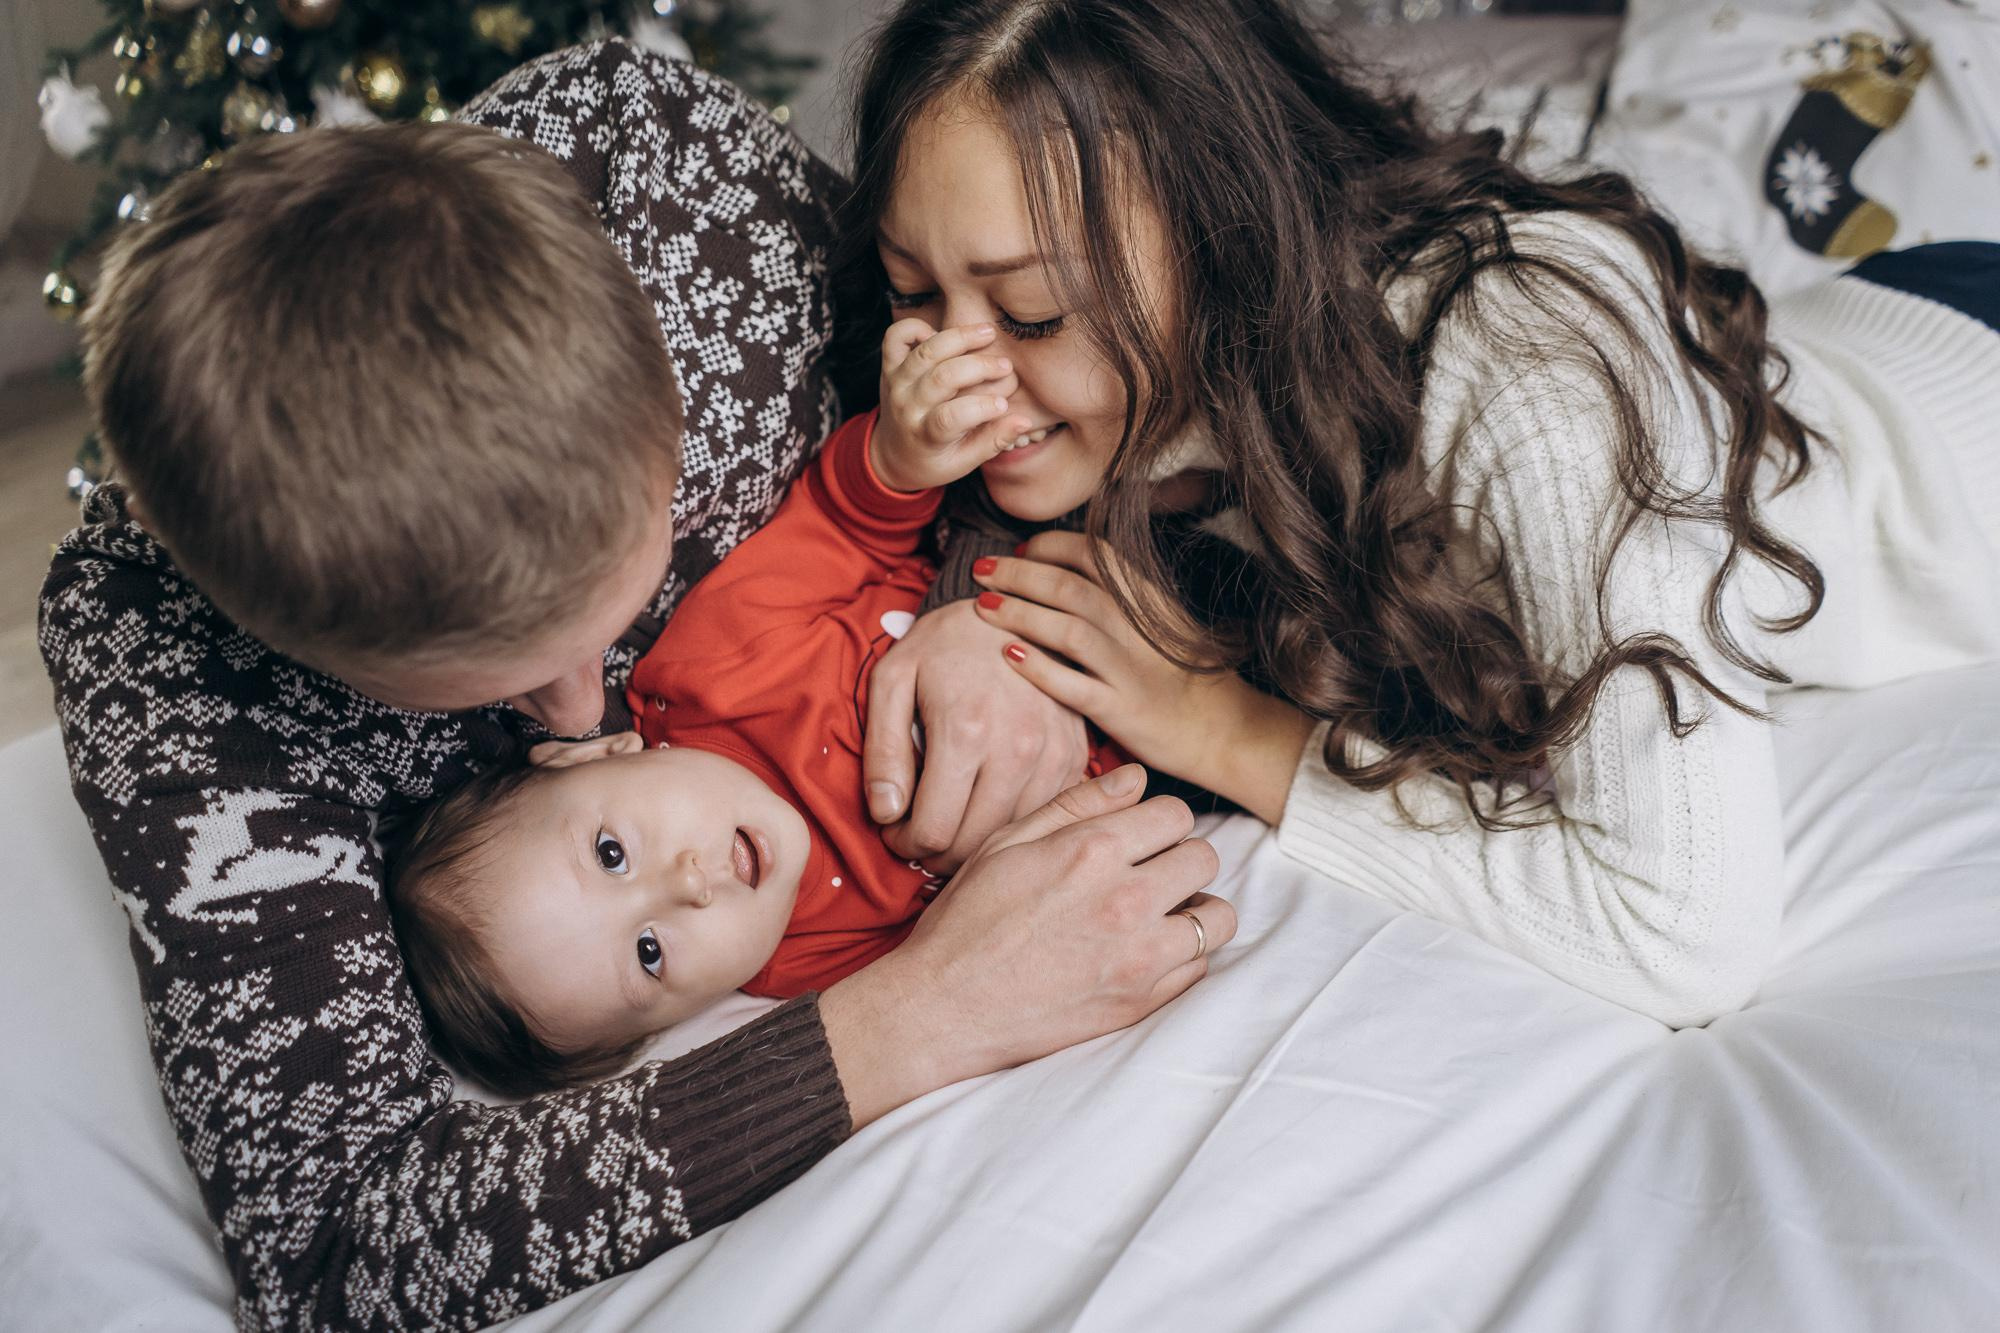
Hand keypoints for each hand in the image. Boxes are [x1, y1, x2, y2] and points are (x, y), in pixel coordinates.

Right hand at [818, 764, 1233, 1126]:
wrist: (944, 1007)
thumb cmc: (967, 920)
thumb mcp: (1008, 843)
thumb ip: (1078, 804)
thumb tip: (1136, 777)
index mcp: (1092, 850)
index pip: (1176, 814)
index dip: (1159, 821)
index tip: (1141, 837)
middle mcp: (1126, 899)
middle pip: (1204, 859)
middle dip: (1181, 859)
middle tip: (1150, 872)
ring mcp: (1139, 955)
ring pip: (1217, 917)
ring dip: (1193, 909)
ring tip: (1158, 913)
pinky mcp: (1141, 1001)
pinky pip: (1198, 967)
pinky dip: (1180, 957)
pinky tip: (1142, 952)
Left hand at [863, 598, 1089, 872]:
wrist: (1009, 610)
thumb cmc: (942, 646)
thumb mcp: (893, 681)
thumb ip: (884, 752)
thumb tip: (886, 815)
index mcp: (966, 732)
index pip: (933, 831)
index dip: (905, 844)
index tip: (895, 832)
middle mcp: (1018, 749)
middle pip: (973, 845)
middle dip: (936, 853)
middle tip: (919, 835)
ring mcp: (1054, 754)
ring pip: (1013, 837)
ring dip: (977, 844)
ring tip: (953, 822)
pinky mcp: (1076, 755)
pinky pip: (1046, 816)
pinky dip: (1015, 824)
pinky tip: (990, 808)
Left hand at [871, 319, 1032, 492]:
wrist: (892, 455)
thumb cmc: (935, 460)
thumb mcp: (964, 462)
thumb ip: (993, 441)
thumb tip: (1024, 421)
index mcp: (925, 435)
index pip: (949, 418)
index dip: (981, 408)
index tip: (1004, 404)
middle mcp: (907, 407)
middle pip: (942, 377)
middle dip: (979, 367)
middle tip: (1006, 366)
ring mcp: (896, 383)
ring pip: (925, 352)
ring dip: (959, 338)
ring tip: (988, 333)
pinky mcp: (889, 366)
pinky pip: (896, 336)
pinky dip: (916, 328)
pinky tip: (940, 334)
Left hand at [972, 531, 1315, 823]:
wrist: (1225, 727)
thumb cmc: (1182, 672)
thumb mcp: (1159, 618)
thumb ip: (1118, 593)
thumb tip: (1062, 567)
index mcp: (1145, 597)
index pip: (1090, 552)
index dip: (1046, 546)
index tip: (1019, 551)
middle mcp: (1136, 626)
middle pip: (1066, 585)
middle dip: (1017, 573)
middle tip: (981, 571)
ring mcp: (1129, 668)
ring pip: (1066, 629)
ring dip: (1019, 613)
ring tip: (982, 608)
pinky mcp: (1121, 709)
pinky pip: (1073, 685)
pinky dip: (1038, 669)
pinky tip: (1009, 656)